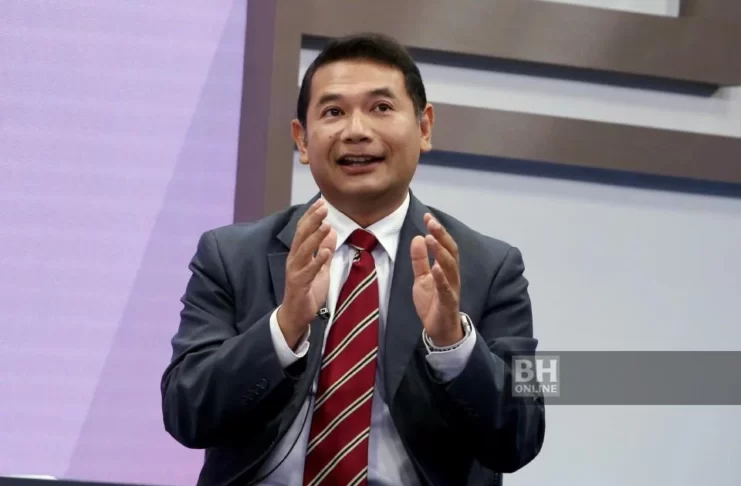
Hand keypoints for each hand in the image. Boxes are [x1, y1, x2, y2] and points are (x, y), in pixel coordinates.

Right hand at [278, 199, 336, 348]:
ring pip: (303, 250)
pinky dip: (317, 261)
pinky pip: (308, 271)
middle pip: (301, 236)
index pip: (303, 230)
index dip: (311, 216)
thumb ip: (323, 250)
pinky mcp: (298, 285)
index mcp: (298, 254)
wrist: (295, 316)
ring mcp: (295, 272)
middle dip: (312, 220)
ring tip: (326, 224)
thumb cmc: (307, 292)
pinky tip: (326, 252)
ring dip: (315, 237)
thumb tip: (331, 231)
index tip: (321, 202)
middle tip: (323, 206)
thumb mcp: (320, 268)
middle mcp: (294, 260)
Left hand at [410, 214, 463, 346]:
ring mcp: (451, 288)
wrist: (439, 330)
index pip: (444, 245)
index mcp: (446, 269)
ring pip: (450, 266)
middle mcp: (452, 276)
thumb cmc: (432, 303)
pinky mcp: (448, 303)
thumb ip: (420, 260)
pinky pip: (446, 289)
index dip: (438, 230)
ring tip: (431, 237)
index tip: (427, 216)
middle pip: (450, 251)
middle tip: (431, 221)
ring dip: (441, 251)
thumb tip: (418, 237)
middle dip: (441, 235)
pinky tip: (435, 267)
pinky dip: (441, 277)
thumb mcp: (421, 278)